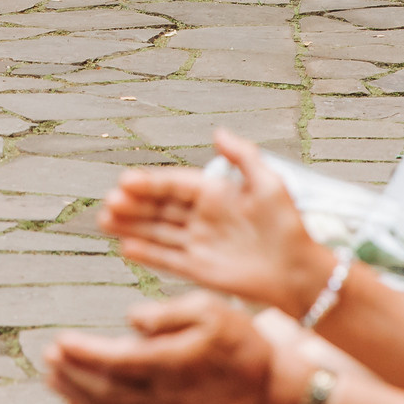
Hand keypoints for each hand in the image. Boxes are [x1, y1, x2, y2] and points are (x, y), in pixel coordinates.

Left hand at [42, 292, 283, 403]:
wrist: (260, 377)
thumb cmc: (235, 336)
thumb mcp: (209, 308)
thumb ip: (168, 313)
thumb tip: (132, 318)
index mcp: (172, 362)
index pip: (119, 362)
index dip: (86, 354)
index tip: (60, 341)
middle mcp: (164, 391)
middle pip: (107, 389)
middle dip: (73, 374)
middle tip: (47, 355)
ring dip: (77, 394)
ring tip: (51, 377)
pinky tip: (74, 403)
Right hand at [99, 128, 333, 311]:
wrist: (300, 271)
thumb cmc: (288, 225)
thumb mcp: (269, 183)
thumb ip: (243, 157)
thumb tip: (217, 132)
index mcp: (215, 193)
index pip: (174, 185)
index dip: (150, 184)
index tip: (125, 181)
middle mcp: (203, 217)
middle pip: (160, 209)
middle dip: (133, 205)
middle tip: (108, 203)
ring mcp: (199, 244)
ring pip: (157, 233)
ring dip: (131, 227)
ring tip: (104, 221)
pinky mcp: (200, 270)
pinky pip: (167, 260)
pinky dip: (147, 254)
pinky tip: (125, 248)